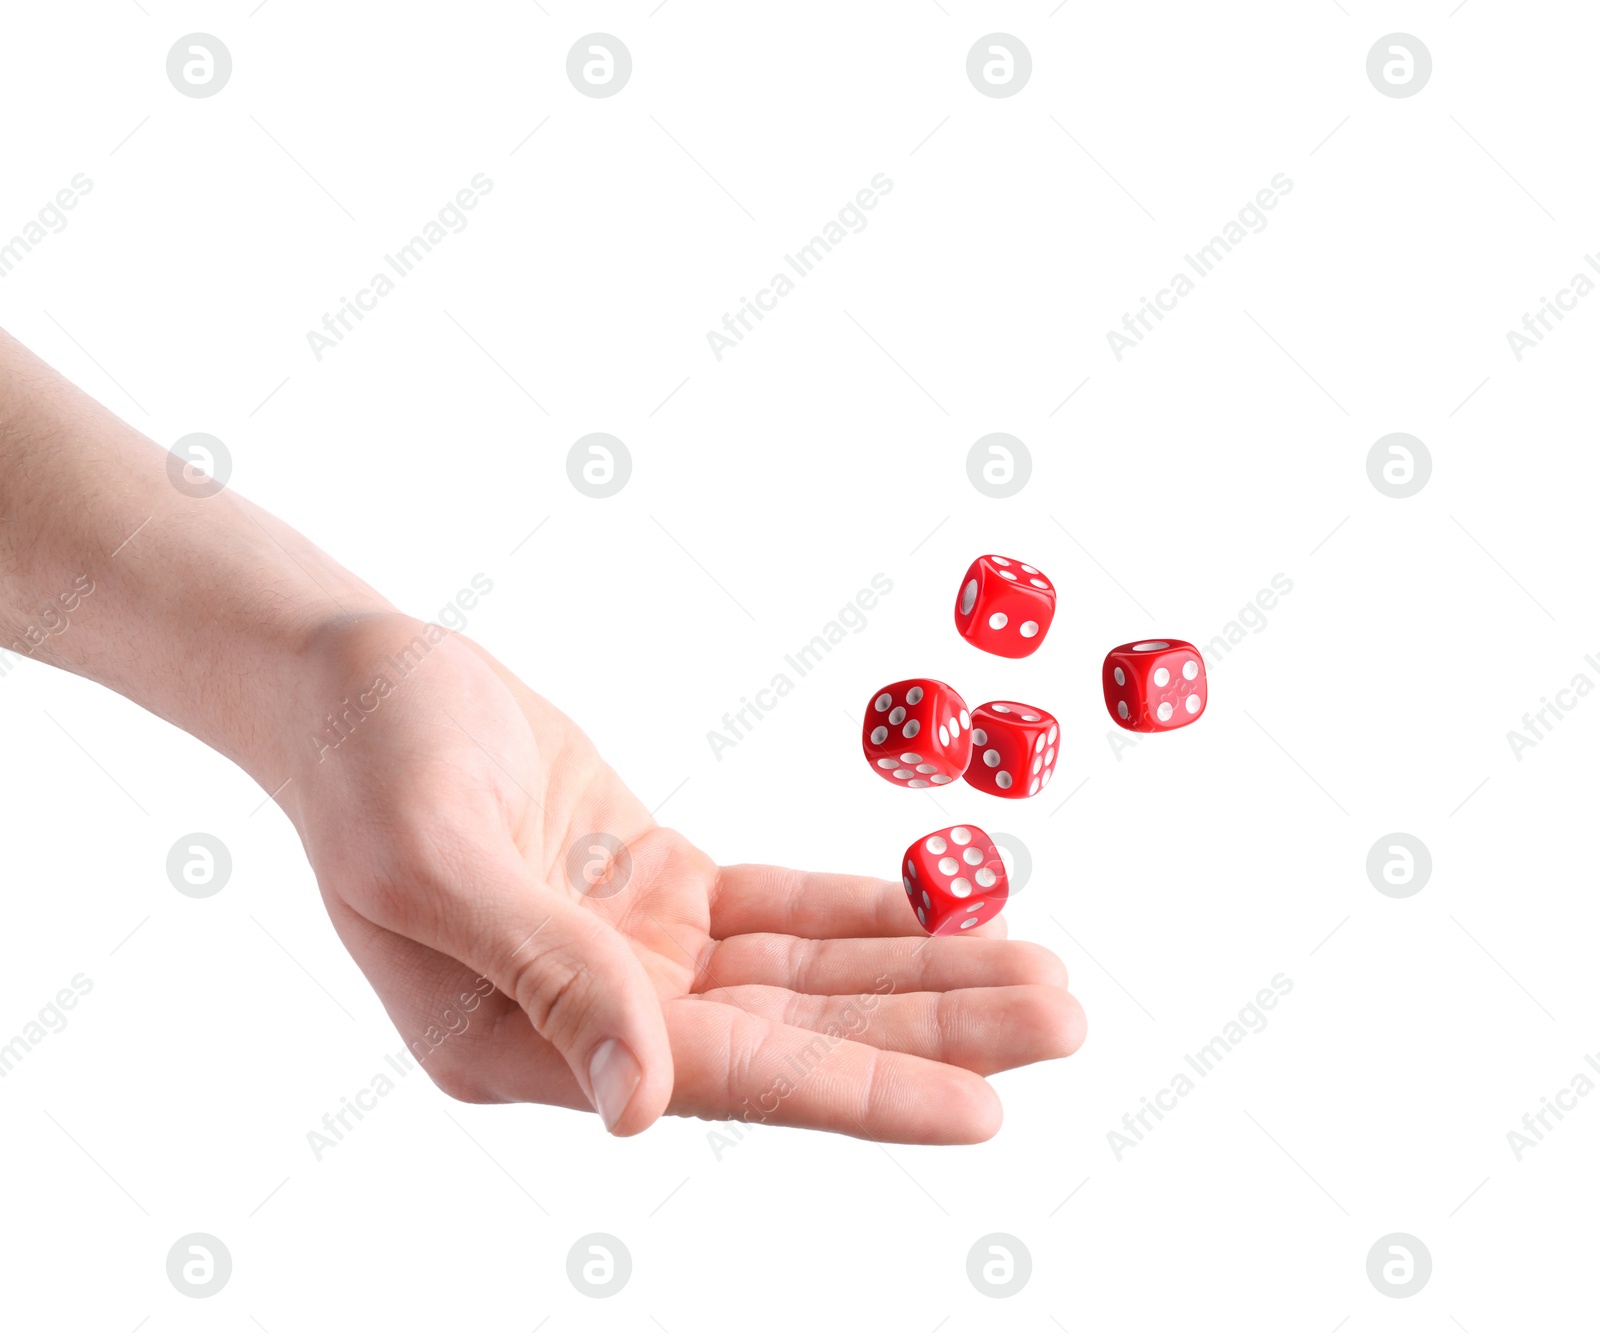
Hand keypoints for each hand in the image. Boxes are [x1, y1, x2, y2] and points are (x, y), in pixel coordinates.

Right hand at [277, 611, 1085, 1139]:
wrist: (351, 679)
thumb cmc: (368, 759)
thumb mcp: (435, 859)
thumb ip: (545, 976)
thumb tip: (643, 1105)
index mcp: (525, 1043)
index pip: (730, 1075)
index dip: (860, 1091)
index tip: (985, 1109)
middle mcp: (593, 1016)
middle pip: (798, 1033)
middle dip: (933, 1030)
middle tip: (1067, 1017)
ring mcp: (630, 953)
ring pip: (804, 975)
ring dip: (920, 972)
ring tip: (1040, 967)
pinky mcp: (653, 888)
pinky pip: (779, 911)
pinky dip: (862, 911)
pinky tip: (943, 910)